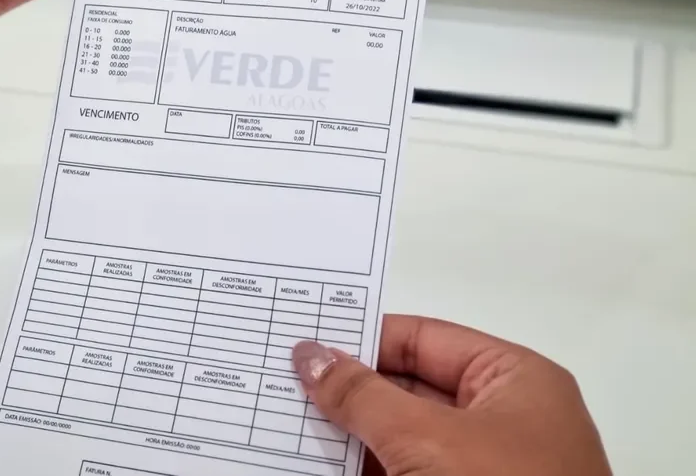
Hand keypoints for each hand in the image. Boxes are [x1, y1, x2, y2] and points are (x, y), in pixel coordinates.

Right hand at [292, 315, 611, 475]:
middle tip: (286, 380)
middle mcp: (504, 419)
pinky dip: (369, 469)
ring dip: (352, 436)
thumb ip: (363, 395)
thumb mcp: (425, 438)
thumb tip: (312, 355)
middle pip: (410, 388)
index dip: (363, 338)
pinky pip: (409, 474)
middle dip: (349, 389)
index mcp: (514, 380)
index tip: (306, 341)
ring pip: (405, 439)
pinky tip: (321, 465)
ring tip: (290, 422)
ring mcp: (487, 468)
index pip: (423, 339)